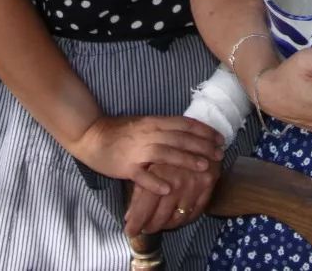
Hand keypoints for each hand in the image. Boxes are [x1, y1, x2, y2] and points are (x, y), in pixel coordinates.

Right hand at [67, 114, 223, 195]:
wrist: (92, 136)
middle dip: (202, 146)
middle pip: (179, 138)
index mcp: (154, 122)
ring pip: (166, 154)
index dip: (203, 131)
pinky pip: (142, 175)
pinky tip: (169, 188)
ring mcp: (137, 151)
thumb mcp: (145, 123)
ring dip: (186, 160)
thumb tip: (188, 132)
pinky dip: (156, 181)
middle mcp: (148, 134)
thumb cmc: (120, 131)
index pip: (184, 124)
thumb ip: (164, 127)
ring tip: (203, 167)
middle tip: (219, 154)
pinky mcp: (126, 167)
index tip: (219, 138)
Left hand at [124, 157, 220, 234]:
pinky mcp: (209, 184)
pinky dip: (186, 218)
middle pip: (162, 216)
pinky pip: (197, 210)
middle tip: (145, 229)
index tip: (130, 231)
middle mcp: (178, 181)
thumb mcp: (148, 165)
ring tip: (160, 225)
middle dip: (151, 226)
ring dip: (168, 225)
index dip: (136, 222)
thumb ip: (140, 190)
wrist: (195, 130)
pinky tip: (178, 219)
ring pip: (179, 217)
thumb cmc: (164, 148)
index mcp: (159, 173)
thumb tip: (129, 217)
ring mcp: (195, 184)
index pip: (145, 207)